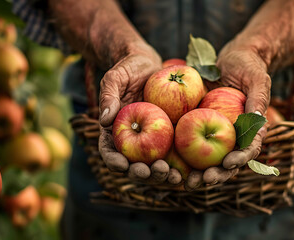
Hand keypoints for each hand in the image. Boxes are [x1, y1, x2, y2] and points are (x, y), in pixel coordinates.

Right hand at [98, 42, 176, 183]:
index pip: (109, 151)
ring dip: (163, 176)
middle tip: (154, 172)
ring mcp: (152, 141)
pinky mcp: (170, 137)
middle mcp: (132, 140)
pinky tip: (189, 171)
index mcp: (114, 131)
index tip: (124, 165)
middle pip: (134, 165)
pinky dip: (180, 166)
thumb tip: (104, 121)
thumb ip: (108, 97)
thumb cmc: (129, 68)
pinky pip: (175, 155)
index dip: (114, 162)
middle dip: (143, 174)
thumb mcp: (115, 77)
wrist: (152, 65)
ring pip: (155, 166)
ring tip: (174, 177)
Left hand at [185, 37, 270, 189]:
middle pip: (226, 162)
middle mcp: (232, 136)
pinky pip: (189, 143)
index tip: (228, 162)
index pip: (248, 150)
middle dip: (216, 175)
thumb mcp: (257, 79)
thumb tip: (258, 121)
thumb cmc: (247, 66)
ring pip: (206, 160)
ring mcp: (214, 133)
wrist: (228, 59)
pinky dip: (181, 156)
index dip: (240, 159)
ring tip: (185, 182)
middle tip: (203, 180)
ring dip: (197, 173)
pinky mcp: (196, 126)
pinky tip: (169, 163)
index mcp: (249, 130)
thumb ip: (258, 99)